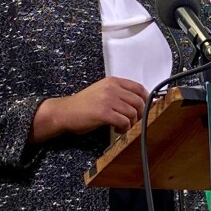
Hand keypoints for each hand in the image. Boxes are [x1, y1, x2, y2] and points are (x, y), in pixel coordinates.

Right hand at [31, 77, 147, 140]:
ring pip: (133, 113)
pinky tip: (117, 129)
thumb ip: (119, 94)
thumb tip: (139, 103)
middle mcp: (112, 88)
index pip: (139, 88)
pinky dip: (124, 128)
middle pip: (139, 101)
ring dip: (131, 123)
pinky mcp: (104, 112)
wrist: (64, 112)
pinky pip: (124, 121)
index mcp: (113, 81)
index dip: (146, 100)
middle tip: (134, 122)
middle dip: (140, 115)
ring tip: (122, 127)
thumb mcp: (102, 92)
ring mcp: (108, 100)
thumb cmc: (83, 105)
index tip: (145, 109)